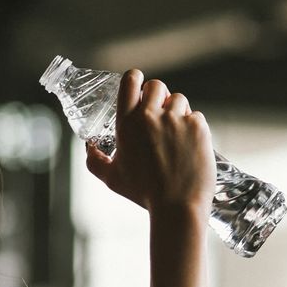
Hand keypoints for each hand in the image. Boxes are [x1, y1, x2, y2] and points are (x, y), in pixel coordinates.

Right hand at [85, 70, 214, 213]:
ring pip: (179, 99)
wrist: (177, 206)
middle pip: (157, 85)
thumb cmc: (143, 193)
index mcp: (127, 123)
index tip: (140, 88)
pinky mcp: (197, 127)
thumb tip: (89, 148)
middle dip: (159, 96)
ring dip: (177, 111)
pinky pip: (196, 116)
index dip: (136, 80)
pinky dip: (194, 127)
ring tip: (175, 133)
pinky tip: (189, 145)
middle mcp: (150, 116)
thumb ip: (95, 161)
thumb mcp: (112, 179)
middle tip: (160, 114)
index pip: (130, 80)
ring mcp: (176, 120)